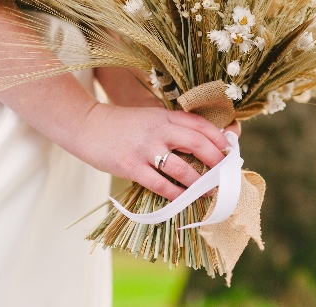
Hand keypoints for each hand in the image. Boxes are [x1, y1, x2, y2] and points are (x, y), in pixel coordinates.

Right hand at [71, 103, 232, 199]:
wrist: (86, 125)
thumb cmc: (121, 124)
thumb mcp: (150, 117)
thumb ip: (171, 126)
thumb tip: (199, 143)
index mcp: (164, 116)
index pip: (199, 124)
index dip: (218, 137)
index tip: (229, 150)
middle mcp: (158, 129)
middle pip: (197, 143)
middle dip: (216, 161)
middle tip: (225, 174)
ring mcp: (144, 148)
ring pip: (181, 168)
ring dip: (199, 183)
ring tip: (208, 191)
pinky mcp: (130, 166)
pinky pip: (160, 184)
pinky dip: (175, 194)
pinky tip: (183, 199)